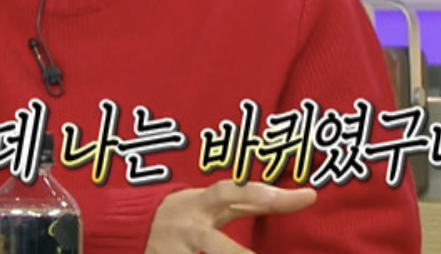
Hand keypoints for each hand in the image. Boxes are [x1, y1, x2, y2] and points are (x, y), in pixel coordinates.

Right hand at [144, 180, 316, 253]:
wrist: (132, 227)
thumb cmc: (188, 213)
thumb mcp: (213, 203)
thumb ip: (254, 202)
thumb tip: (308, 196)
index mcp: (201, 204)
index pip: (233, 193)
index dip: (263, 194)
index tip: (305, 198)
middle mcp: (189, 229)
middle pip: (216, 246)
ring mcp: (177, 253)